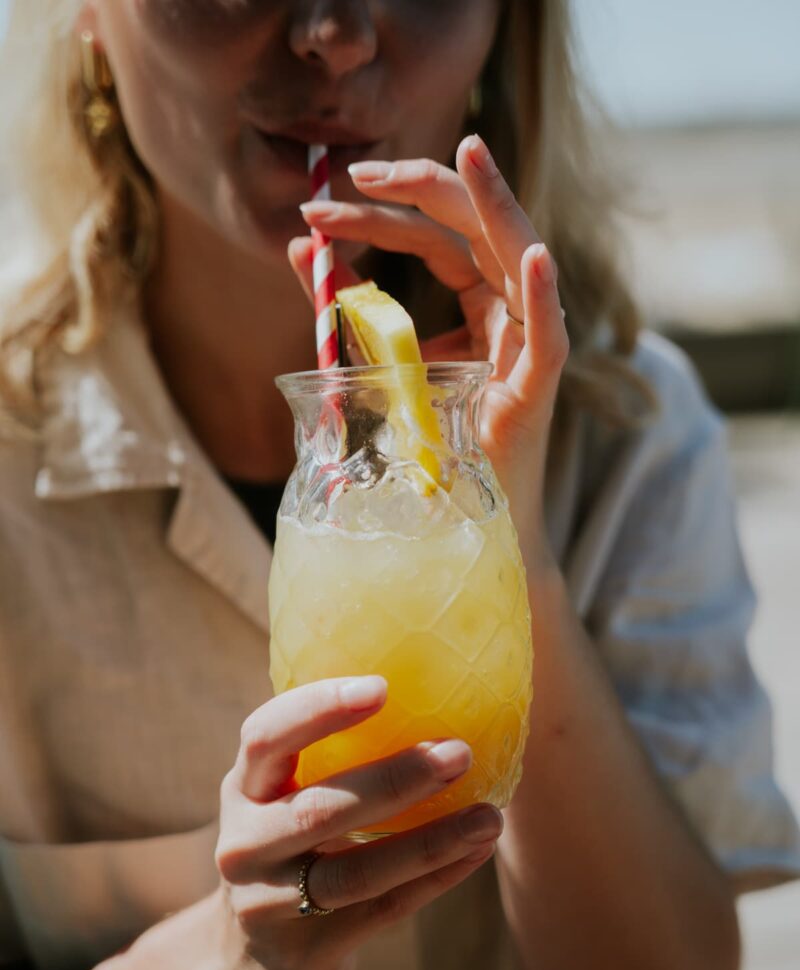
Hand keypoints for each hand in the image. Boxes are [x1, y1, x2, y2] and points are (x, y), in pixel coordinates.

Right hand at [216, 676, 501, 969]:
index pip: (266, 738)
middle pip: (318, 811)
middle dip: (394, 780)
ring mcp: (270, 904)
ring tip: (490, 816)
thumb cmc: (289, 849)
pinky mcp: (308, 952)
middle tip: (459, 753)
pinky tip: (479, 850)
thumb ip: (329, 758)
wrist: (249, 963)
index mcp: (244, 788)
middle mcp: (245, 844)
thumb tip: (436, 692)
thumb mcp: (283, 799)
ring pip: (356, 873)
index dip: (318, 709)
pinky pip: (383, 909)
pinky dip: (437, 878)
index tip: (381, 687)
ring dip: (431, 842)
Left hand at [289, 134, 568, 562]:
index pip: (435, 237)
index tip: (320, 206)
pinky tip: (533, 258)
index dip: (381, 213)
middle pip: (473, 229)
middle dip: (419, 190)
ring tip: (469, 153)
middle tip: (355, 172)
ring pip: (520, 255)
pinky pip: (549, 335)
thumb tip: (299, 245)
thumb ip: (348, 307)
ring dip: (493, 204)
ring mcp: (528, 344)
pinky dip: (544, 297)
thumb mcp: (380, 360)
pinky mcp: (539, 387)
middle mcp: (509, 312)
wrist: (460, 519)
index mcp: (480, 303)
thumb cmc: (428, 444)